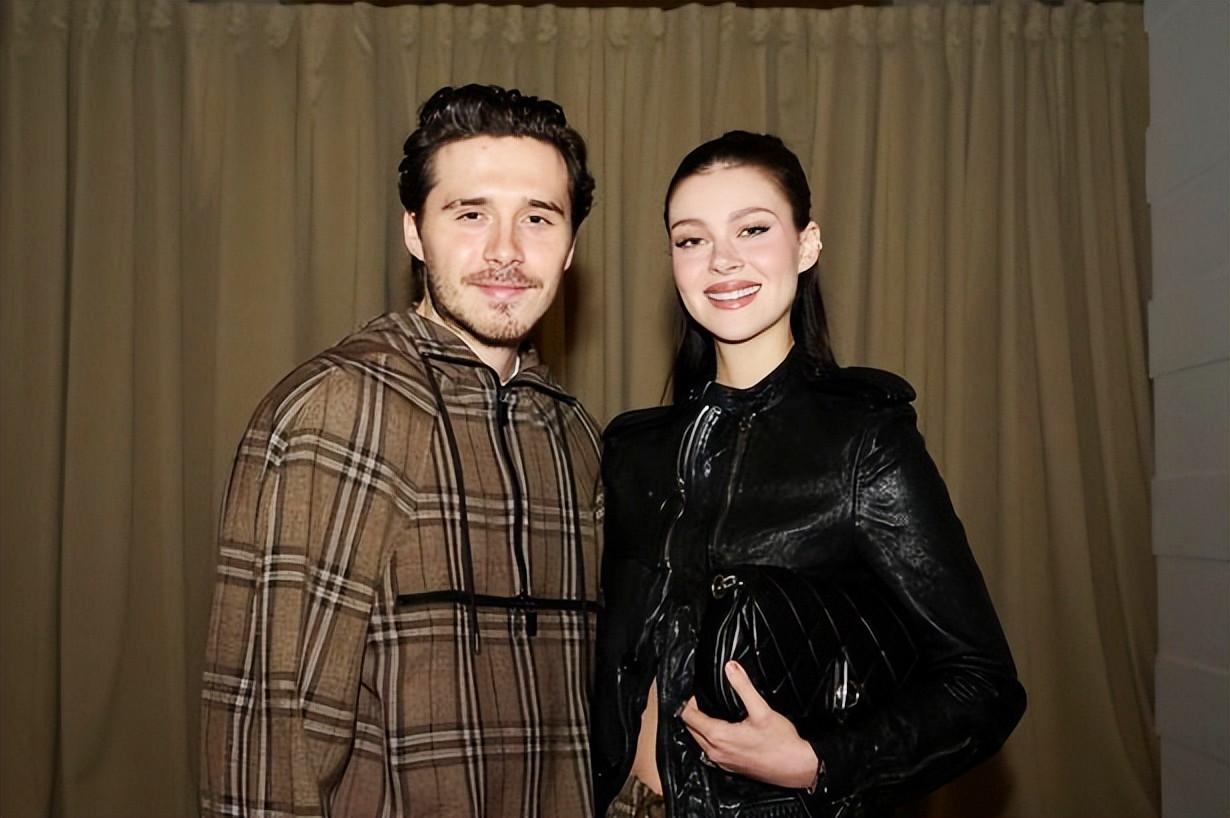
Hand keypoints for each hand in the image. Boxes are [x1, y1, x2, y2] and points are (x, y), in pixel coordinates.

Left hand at [680, 660, 819, 788]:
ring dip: (700, 726)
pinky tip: (723, 730)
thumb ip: (743, 687)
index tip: (699, 693)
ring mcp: (721, 762)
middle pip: (690, 729)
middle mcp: (715, 752)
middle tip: (704, 700)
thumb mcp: (762, 710)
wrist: (796, 767)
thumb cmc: (781, 742)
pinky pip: (710, 751)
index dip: (690, 701)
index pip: (688, 717)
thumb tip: (730, 667)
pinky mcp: (729, 767)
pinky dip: (709, 739)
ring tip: (711, 712)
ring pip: (699, 741)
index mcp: (719, 737)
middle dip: (693, 713)